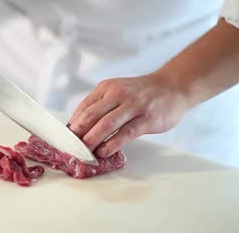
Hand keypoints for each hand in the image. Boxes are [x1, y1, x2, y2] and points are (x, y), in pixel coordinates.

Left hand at [68, 73, 189, 156]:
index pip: (84, 107)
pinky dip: (113, 143)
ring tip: (84, 151)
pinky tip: (104, 151)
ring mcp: (133, 105)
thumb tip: (78, 126)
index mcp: (106, 88)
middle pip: (92, 115)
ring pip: (107, 123)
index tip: (65, 138)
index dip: (73, 124)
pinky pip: (126, 132)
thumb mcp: (117, 92)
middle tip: (70, 147)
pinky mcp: (147, 118)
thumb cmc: (142, 93)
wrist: (173, 86)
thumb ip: (100, 106)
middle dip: (78, 133)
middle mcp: (118, 94)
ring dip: (92, 139)